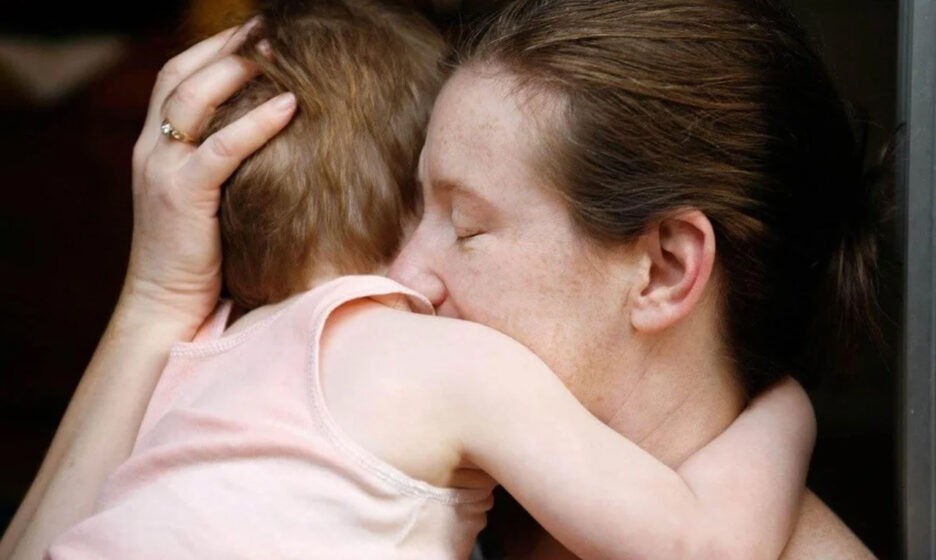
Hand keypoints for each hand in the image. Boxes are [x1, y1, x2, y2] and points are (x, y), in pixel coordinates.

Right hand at [126, 18, 295, 331]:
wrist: (167, 305)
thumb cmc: (200, 256)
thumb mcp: (206, 198)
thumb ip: (224, 165)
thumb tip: (277, 138)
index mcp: (155, 146)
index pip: (176, 78)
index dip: (212, 50)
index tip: (253, 32)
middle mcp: (152, 150)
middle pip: (181, 76)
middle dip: (224, 47)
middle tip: (269, 27)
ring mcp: (161, 170)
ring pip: (193, 100)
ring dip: (235, 70)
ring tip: (277, 50)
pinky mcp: (181, 196)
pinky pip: (221, 148)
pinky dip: (256, 123)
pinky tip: (290, 106)